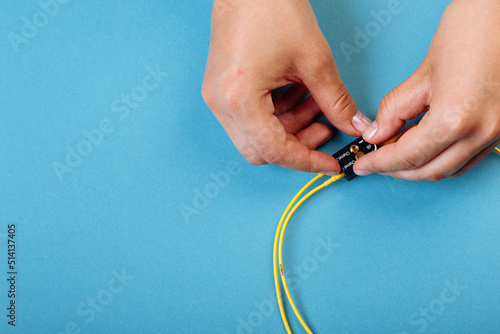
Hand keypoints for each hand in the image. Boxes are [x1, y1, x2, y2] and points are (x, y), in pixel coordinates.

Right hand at [202, 0, 370, 174]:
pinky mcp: (221, 89)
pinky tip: (296, 95)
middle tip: (325, 130)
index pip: (276, 151)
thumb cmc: (272, 7)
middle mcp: (221, 104)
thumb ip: (336, 101)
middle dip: (296, 146)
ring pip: (255, 137)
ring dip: (288, 128)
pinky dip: (276, 115)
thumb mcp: (314, 60)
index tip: (330, 164)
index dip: (308, 161)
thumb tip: (354, 125)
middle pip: (261, 151)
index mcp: (239, 99)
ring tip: (315, 104)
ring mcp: (217, 97)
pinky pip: (249, 118)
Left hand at [354, 0, 499, 180]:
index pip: (408, 157)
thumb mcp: (422, 73)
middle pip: (429, 171)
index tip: (363, 164)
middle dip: (397, 170)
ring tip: (395, 153)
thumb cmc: (474, 30)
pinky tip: (425, 147)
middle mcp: (480, 133)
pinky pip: (468, 158)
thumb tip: (377, 133)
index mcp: (455, 120)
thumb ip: (395, 110)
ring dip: (420, 167)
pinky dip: (442, 158)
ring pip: (450, 169)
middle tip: (374, 161)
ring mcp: (496, 133)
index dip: (380, 163)